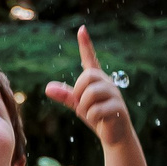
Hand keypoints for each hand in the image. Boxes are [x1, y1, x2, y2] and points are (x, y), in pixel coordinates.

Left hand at [43, 27, 131, 146]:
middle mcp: (107, 83)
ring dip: (84, 108)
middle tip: (82, 105)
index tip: (81, 30)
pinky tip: (100, 121)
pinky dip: (92, 118)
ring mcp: (115, 94)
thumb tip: (47, 88)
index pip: (90, 59)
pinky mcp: (119, 108)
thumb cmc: (98, 117)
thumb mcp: (79, 105)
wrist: (116, 136)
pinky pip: (96, 110)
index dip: (86, 45)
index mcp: (98, 80)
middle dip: (79, 92)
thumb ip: (66, 96)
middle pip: (87, 77)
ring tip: (91, 114)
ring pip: (90, 94)